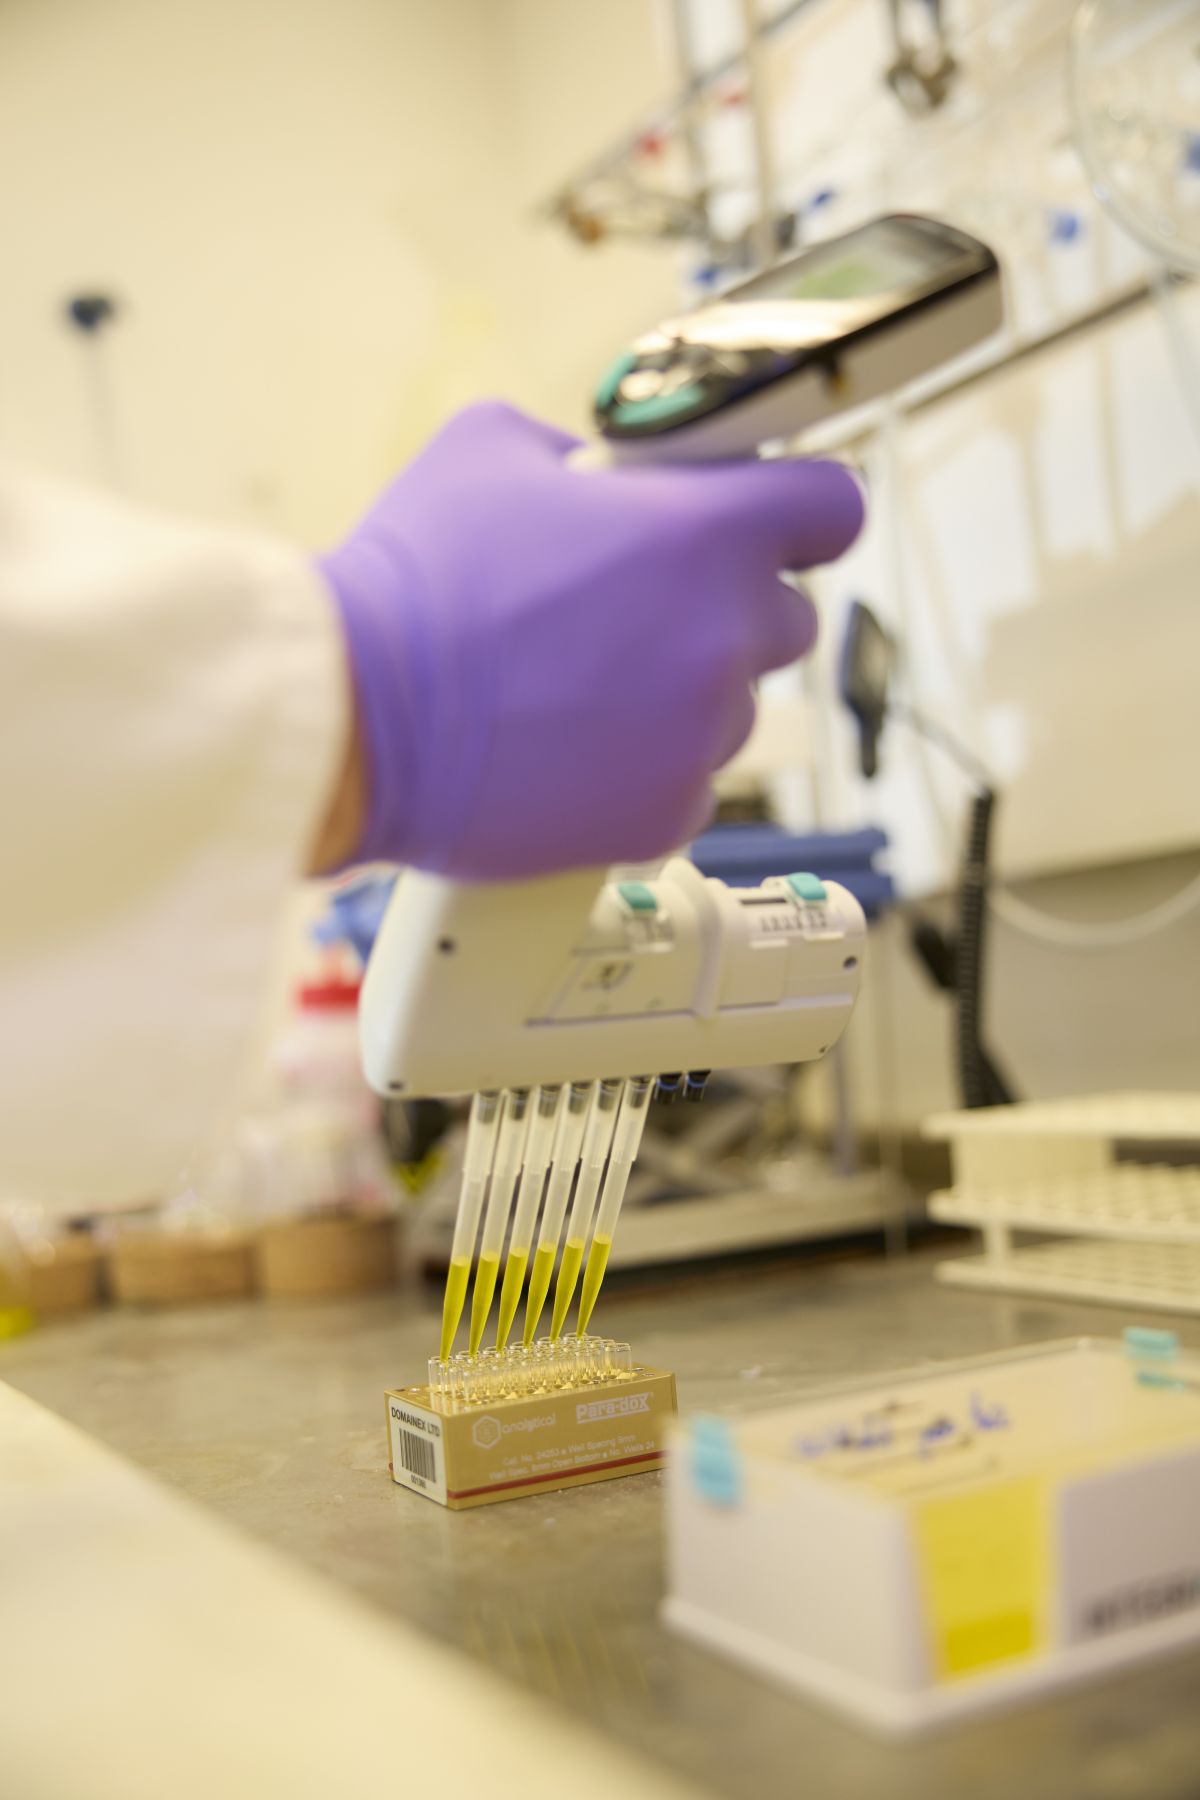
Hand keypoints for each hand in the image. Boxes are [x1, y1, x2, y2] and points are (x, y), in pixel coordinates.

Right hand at [315, 401, 862, 879]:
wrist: (355, 718)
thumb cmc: (414, 580)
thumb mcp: (491, 448)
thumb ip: (584, 453)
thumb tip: (610, 483)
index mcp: (702, 530)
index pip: (833, 507)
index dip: (801, 511)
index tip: (772, 524)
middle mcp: (723, 635)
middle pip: (787, 617)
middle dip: (727, 607)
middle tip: (636, 612)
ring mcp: (700, 735)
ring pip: (733, 707)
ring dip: (681, 694)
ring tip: (578, 690)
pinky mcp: (664, 814)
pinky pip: (689, 783)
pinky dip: (644, 769)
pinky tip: (568, 749)